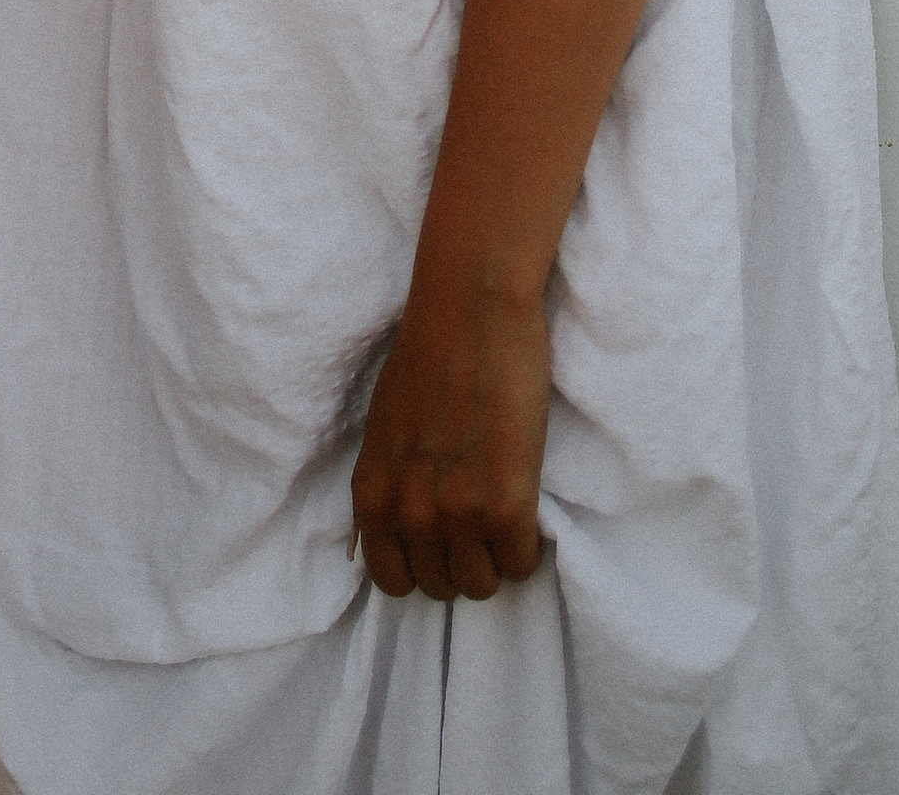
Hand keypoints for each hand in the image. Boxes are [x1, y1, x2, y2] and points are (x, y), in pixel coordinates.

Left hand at [350, 275, 550, 600]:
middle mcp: (409, 512)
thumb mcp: (383, 428)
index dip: (420, 565)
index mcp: (373, 493)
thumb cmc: (426, 356)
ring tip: (501, 512)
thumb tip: (384, 534)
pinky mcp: (506, 505)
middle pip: (439, 587)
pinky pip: (520, 565)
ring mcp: (458, 513)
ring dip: (493, 557)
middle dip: (459, 560)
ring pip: (480, 586)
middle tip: (477, 519)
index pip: (390, 579)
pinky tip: (524, 507)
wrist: (470, 311)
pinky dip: (525, 547)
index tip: (441, 541)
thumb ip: (386, 483)